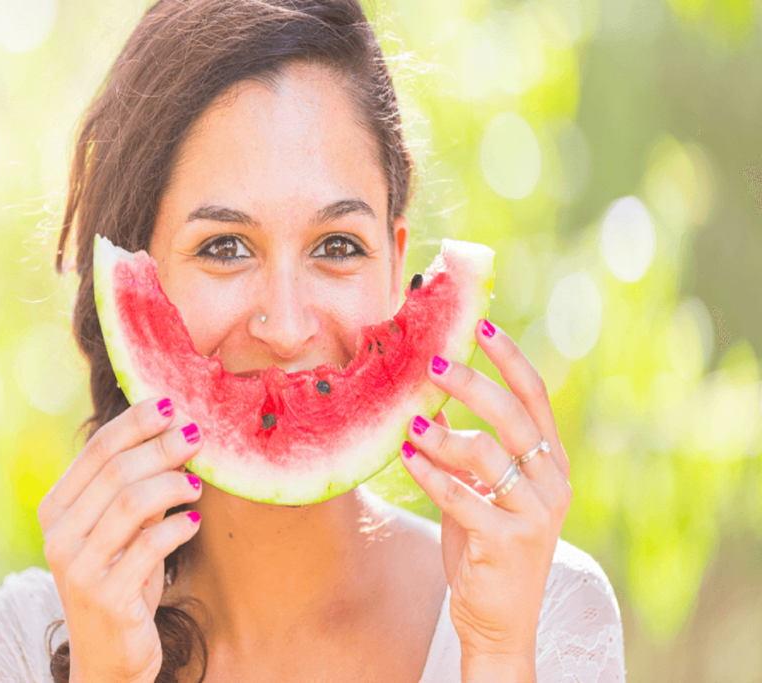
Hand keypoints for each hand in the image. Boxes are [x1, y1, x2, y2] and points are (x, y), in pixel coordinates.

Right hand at [38, 397, 203, 682]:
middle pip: (117, 471)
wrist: (109, 659)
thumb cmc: (122, 583)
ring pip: (132, 502)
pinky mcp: (106, 597)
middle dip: (162, 447)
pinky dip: (177, 527)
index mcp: (56, 510)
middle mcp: (59, 536)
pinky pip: (150, 545)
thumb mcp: (123, 532)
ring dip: (172, 483)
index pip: (96, 450)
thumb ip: (137, 490)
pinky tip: (193, 522)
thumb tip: (175, 435)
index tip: (170, 404)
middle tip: (196, 435)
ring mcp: (78, 568)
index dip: (135, 422)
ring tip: (198, 483)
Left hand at [400, 319, 571, 678]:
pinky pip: (462, 495)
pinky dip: (429, 474)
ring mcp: (536, 513)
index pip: (535, 397)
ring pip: (486, 452)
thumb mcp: (479, 490)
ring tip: (410, 426)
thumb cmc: (483, 547)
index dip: (509, 358)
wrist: (497, 620)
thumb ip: (465, 449)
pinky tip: (406, 458)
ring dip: (442, 434)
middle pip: (514, 415)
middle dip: (471, 383)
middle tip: (432, 364)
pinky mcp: (509, 541)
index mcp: (550, 463)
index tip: (480, 323)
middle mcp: (552, 483)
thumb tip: (428, 402)